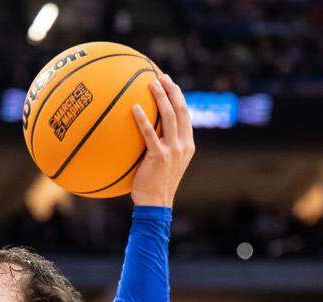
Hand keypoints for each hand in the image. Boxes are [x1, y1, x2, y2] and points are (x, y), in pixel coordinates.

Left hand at [130, 74, 194, 207]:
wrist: (156, 203)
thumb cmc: (154, 184)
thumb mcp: (164, 163)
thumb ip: (160, 146)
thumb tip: (144, 131)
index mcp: (187, 144)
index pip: (185, 115)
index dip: (178, 97)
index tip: (169, 83)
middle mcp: (183, 144)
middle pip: (181, 110)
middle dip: (172, 90)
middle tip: (161, 77)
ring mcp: (173, 150)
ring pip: (170, 116)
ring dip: (161, 98)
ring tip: (151, 84)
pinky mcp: (160, 156)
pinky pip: (150, 133)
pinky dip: (143, 119)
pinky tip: (135, 108)